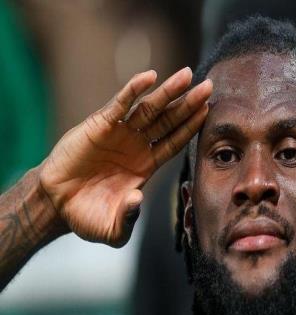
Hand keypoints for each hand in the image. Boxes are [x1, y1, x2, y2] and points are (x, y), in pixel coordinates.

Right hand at [39, 68, 210, 246]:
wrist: (56, 204)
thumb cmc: (87, 217)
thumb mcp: (113, 229)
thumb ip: (127, 220)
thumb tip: (136, 200)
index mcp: (146, 167)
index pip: (175, 143)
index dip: (191, 128)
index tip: (209, 112)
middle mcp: (138, 147)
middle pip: (168, 121)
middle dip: (188, 104)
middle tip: (209, 87)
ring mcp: (120, 135)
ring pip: (149, 109)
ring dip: (168, 92)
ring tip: (187, 75)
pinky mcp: (99, 126)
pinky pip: (120, 105)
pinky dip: (133, 90)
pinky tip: (150, 77)